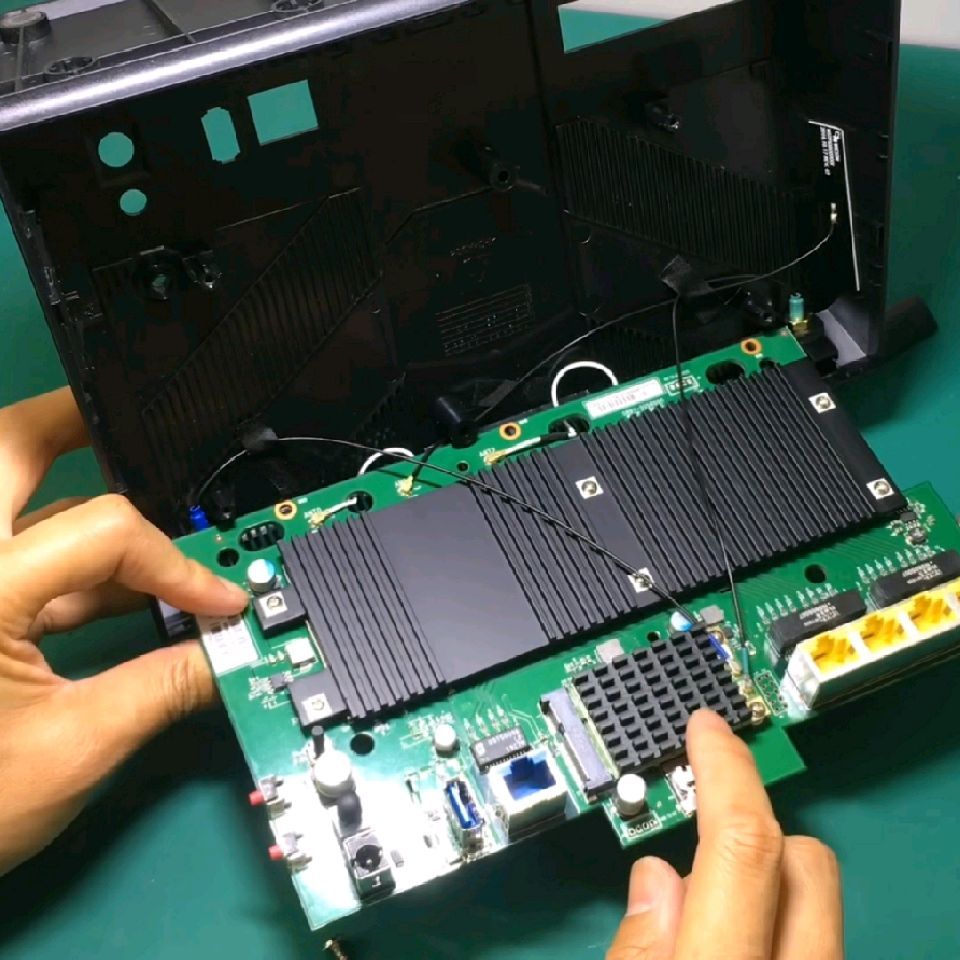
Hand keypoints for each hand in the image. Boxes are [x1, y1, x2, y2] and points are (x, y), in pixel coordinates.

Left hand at [0, 388, 247, 875]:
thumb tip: (231, 655)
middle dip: (79, 427)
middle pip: (11, 447)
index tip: (218, 603)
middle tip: (139, 430)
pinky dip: (63, 561)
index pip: (103, 531)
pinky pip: (12, 555)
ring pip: (12, 500)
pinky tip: (115, 594)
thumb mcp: (75, 747)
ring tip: (147, 536)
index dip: (175, 565)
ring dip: (80, 507)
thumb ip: (165, 687)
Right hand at [607, 710, 842, 959]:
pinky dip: (775, 927)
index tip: (706, 728)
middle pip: (808, 862)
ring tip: (703, 916)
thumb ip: (636, 950)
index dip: (725, 772)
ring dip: (764, 886)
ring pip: (819, 906)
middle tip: (695, 841)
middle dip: (755, 828)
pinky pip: (815, 943)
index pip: (743, 846)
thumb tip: (656, 875)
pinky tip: (733, 949)